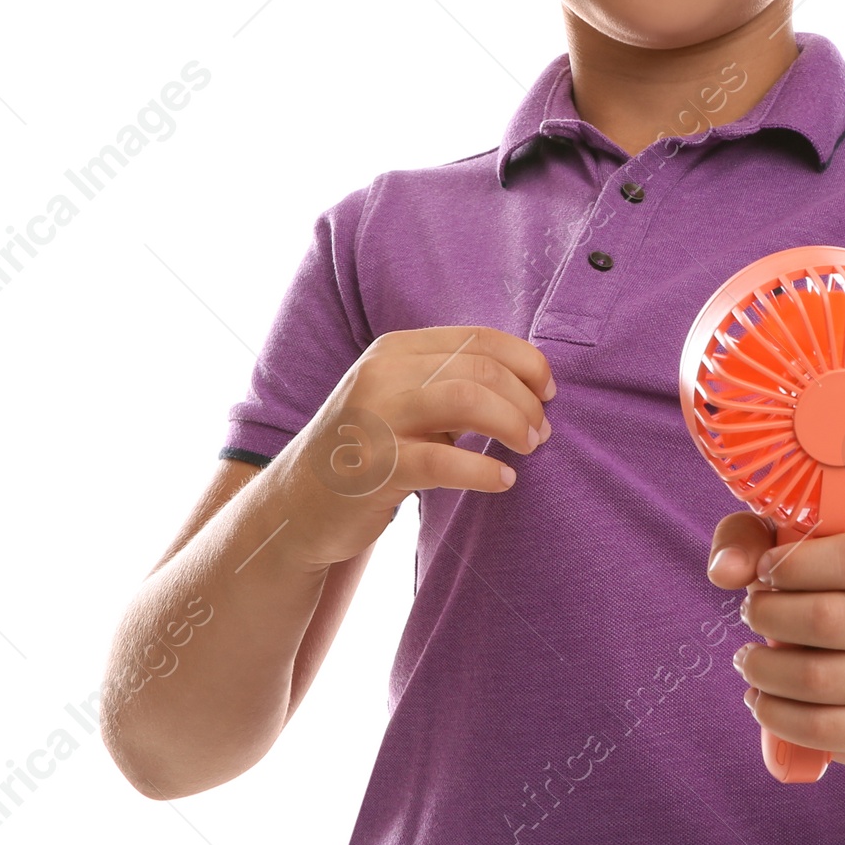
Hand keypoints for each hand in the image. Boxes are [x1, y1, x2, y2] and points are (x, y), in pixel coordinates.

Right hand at [280, 327, 555, 569]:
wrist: (296, 506)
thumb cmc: (369, 451)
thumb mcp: (402, 400)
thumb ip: (452, 382)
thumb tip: (534, 386)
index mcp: (394, 349)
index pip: (479, 338)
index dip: (526, 361)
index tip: (548, 392)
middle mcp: (381, 374)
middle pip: (480, 368)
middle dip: (525, 400)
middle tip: (542, 433)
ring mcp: (374, 419)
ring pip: (467, 399)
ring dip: (512, 424)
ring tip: (528, 449)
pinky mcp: (373, 468)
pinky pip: (445, 461)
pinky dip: (485, 470)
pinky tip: (503, 480)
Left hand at [705, 510, 844, 765]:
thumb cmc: (823, 594)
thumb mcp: (791, 553)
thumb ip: (748, 541)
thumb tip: (724, 572)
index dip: (796, 563)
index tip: (764, 569)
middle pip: (829, 619)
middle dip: (769, 616)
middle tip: (750, 613)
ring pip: (819, 679)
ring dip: (763, 669)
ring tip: (748, 658)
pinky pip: (821, 729)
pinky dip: (775, 715)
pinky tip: (760, 698)